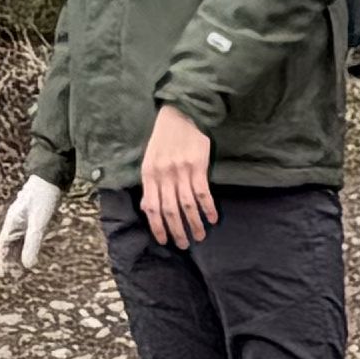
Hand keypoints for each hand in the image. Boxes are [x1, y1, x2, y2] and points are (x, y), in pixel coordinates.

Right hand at [0, 174, 60, 279]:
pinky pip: (29, 235)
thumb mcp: (39, 222)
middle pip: (10, 244)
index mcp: (12, 223)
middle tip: (15, 276)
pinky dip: (29, 245)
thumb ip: (33, 243)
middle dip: (11, 260)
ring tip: (23, 268)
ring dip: (20, 253)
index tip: (3, 274)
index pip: (2, 245)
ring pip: (19, 240)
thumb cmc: (44, 196)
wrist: (53, 176)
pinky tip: (34, 251)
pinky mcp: (36, 216)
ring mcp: (25, 219)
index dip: (2, 260)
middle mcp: (16, 221)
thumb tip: (28, 265)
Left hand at [138, 104, 218, 246]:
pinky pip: (202, 193)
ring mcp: (181, 171)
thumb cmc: (164, 138)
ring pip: (187, 205)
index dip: (157, 226)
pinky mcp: (198, 166)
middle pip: (170, 210)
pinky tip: (212, 218)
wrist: (181, 114)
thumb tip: (148, 208)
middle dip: (177, 230)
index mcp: (149, 174)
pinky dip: (207, 207)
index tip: (164, 241)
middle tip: (184, 244)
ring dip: (194, 223)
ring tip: (200, 236)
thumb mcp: (150, 159)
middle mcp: (164, 175)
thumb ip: (150, 184)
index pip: (152, 207)